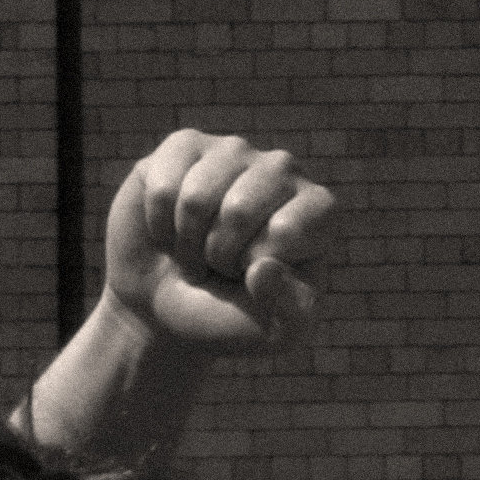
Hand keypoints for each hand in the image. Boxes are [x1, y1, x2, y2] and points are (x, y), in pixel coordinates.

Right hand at [103, 130, 336, 353]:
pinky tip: (170, 228)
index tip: (257, 276)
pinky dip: (159, 223)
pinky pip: (163, 185)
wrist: (169, 309)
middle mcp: (284, 171)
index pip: (289, 230)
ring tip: (198, 250)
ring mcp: (234, 151)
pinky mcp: (184, 146)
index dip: (259, 265)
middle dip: (219, 254)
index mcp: (320, 211)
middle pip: (240, 209)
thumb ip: (289, 311)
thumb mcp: (277, 334)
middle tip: (221, 267)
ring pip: (197, 196)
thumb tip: (263, 269)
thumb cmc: (234, 318)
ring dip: (188, 241)